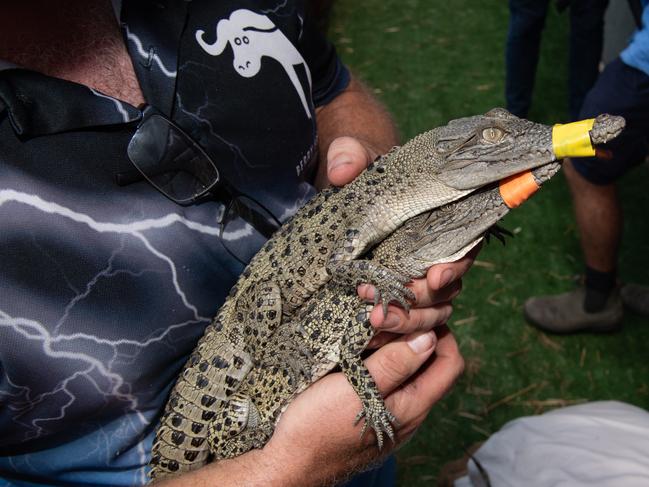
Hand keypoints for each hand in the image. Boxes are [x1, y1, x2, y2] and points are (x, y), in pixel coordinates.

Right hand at [260, 325, 463, 486]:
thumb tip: (428, 337)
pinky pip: (389, 384)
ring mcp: (390, 417)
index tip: (419, 312)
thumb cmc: (318, 426)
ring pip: (409, 374)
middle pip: (431, 367)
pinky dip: (383, 362)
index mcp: (412, 406)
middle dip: (419, 336)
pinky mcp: (371, 416)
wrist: (290, 463)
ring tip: (374, 328)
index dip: (443, 333)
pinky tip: (361, 352)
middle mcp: (408, 414)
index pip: (450, 364)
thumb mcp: (357, 388)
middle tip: (393, 315)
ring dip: (398, 348)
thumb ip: (394, 364)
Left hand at [324, 137, 479, 340]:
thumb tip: (342, 170)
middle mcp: (436, 251)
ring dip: (405, 321)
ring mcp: (417, 275)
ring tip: (373, 319)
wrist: (350, 192)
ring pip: (431, 310)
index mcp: (441, 219)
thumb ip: (350, 155)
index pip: (464, 247)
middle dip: (419, 304)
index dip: (455, 266)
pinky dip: (393, 329)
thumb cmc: (364, 171)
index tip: (434, 277)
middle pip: (446, 289)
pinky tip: (369, 332)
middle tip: (385, 309)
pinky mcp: (397, 292)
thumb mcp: (356, 155)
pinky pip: (408, 319)